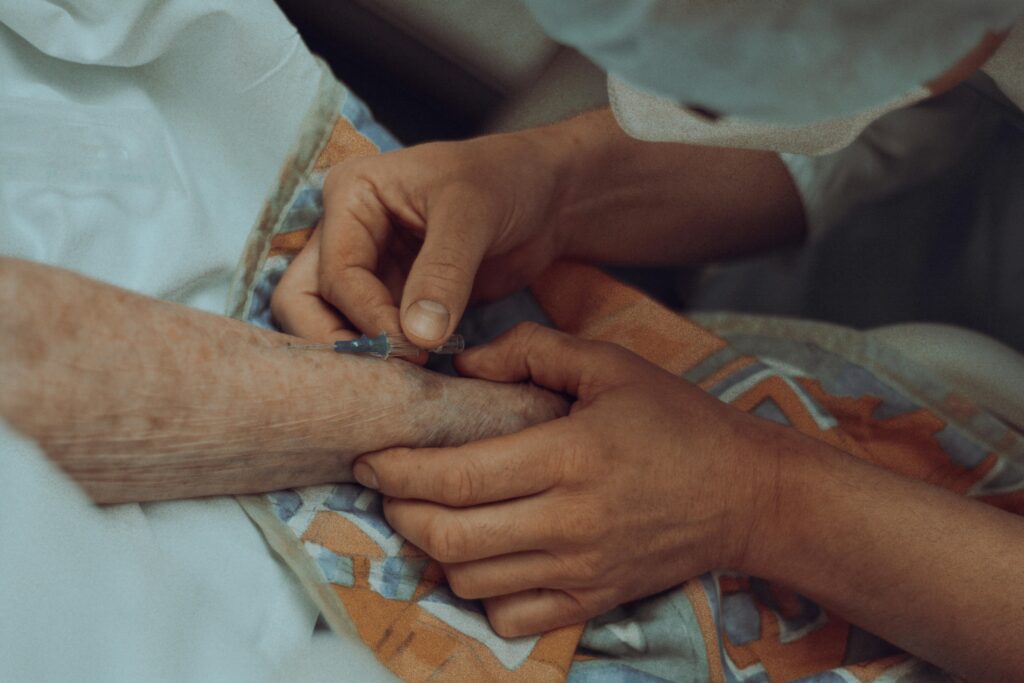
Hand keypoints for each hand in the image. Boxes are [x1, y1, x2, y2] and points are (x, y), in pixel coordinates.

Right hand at [271, 133, 568, 347]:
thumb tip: (415, 337)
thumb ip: (444, 272)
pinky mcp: (391, 297)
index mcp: (351, 194)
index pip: (335, 273)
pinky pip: (370, 335)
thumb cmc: (507, 180)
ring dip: (363, 354)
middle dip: (340, 342)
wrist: (546, 197)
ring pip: (331, 325)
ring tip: (409, 375)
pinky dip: (388, 357)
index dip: (368, 317)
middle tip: (391, 372)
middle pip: (305, 302)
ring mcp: (366, 267)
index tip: (414, 347)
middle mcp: (346, 231)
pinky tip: (420, 373)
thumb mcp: (474, 215)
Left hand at [351, 322, 781, 635]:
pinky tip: (483, 557)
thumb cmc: (677, 422)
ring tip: (431, 514)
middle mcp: (569, 522)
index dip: (398, 469)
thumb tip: (462, 363)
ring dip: (434, 549)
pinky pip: (511, 616)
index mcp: (568, 456)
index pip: (456, 476)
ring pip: (470, 579)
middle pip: (449, 537)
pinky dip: (480, 592)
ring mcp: (579, 570)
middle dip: (400, 511)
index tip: (370, 455)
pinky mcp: (592, 600)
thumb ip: (531, 351)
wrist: (747, 494)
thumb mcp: (610, 364)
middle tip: (388, 485)